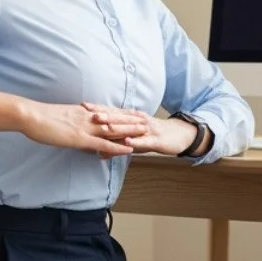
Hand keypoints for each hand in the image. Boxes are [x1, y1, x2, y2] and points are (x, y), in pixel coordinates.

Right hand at [17, 100, 148, 156]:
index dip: (121, 113)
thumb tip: (75, 127)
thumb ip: (71, 121)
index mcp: (82, 112)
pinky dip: (117, 147)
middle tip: (146, 120)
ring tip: (145, 132)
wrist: (30, 115)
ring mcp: (85, 128)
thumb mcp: (59, 117)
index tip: (133, 113)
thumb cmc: (40, 117)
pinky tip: (129, 149)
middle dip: (131, 120)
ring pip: (113, 130)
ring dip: (130, 131)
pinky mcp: (81, 139)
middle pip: (114, 119)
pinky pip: (103, 144)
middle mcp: (87, 118)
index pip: (106, 112)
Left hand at [83, 103, 198, 156]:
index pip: (112, 112)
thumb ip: (116, 147)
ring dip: (117, 126)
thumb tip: (99, 154)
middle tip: (88, 113)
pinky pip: (144, 142)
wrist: (178, 136)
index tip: (83, 106)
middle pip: (118, 117)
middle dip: (104, 115)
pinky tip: (126, 142)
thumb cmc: (152, 138)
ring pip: (129, 128)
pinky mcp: (156, 140)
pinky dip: (135, 142)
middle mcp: (138, 121)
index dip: (98, 108)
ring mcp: (147, 130)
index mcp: (131, 118)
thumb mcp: (133, 142)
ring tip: (103, 125)